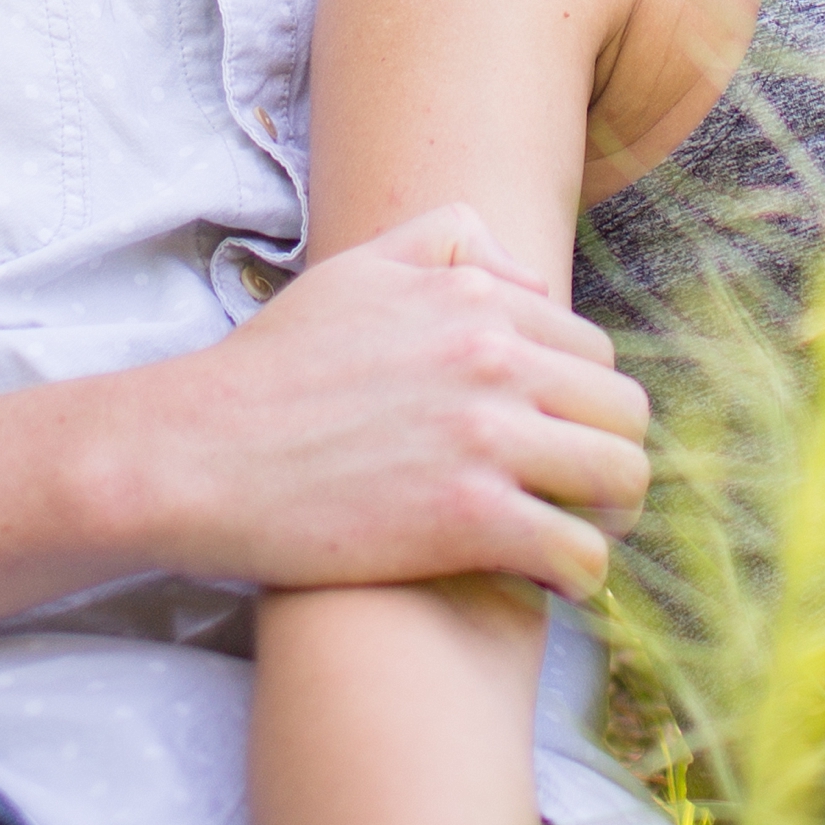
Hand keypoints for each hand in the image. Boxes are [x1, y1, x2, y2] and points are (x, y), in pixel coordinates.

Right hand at [139, 205, 649, 599]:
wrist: (200, 453)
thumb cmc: (274, 367)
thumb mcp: (358, 269)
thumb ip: (447, 242)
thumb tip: (524, 273)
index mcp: (476, 299)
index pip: (594, 351)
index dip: (584, 402)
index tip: (558, 439)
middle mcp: (493, 358)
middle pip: (625, 412)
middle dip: (612, 454)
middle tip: (579, 494)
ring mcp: (484, 439)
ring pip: (622, 478)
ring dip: (610, 515)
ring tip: (575, 535)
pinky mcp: (467, 520)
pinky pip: (580, 555)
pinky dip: (578, 576)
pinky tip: (545, 582)